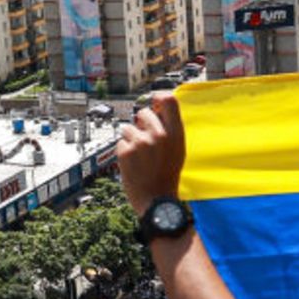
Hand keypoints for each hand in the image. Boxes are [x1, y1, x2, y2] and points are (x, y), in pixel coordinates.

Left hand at [119, 90, 185, 216]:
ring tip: (140, 157)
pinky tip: (133, 164)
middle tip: (145, 142)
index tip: (154, 101)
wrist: (156, 201)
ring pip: (128, 128)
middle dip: (141, 124)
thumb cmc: (167, 175)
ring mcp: (141, 143)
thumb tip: (158, 106)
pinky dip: (124, 151)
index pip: (168, 100)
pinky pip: (121, 142)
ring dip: (131, 140)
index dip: (158, 97)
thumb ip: (170, 128)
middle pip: (143, 113)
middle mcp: (159, 135)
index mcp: (176, 133)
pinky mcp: (125, 152)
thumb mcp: (178, 150)